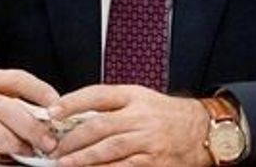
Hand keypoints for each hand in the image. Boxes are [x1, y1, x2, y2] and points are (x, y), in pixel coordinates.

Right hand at [0, 68, 60, 160]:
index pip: (19, 80)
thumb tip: (50, 118)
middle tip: (48, 142)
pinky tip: (2, 158)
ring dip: (15, 144)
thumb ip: (18, 100)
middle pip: (8, 109)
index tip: (57, 107)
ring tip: (27, 152)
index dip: (41, 92)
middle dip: (32, 128)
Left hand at [49, 85, 210, 166]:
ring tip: (64, 163)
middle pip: (99, 126)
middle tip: (54, 147)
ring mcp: (148, 141)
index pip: (98, 94)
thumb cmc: (168, 115)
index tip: (53, 112)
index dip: (72, 102)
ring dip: (82, 158)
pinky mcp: (153, 163)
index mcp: (135, 96)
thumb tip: (76, 116)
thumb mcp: (142, 99)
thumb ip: (113, 106)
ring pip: (108, 149)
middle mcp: (141, 116)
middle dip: (72, 138)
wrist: (203, 130)